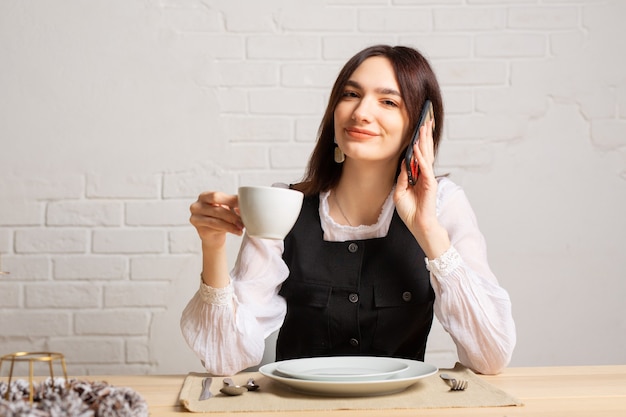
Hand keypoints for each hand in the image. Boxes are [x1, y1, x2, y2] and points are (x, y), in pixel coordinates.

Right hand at [189, 191, 243, 248]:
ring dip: (232, 224)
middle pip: (217, 209)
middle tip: (244, 220)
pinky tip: (237, 232)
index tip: (245, 205)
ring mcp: (195, 218)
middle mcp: (196, 206)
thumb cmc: (221, 217)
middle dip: (232, 215)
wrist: (214, 235)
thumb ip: (232, 202)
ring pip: (217, 220)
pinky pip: (216, 229)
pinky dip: (229, 229)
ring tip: (242, 227)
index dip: (231, 200)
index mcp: (204, 196)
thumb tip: (247, 201)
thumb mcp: (226, 207)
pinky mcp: (199, 229)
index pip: (217, 196)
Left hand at [395, 120, 449, 257]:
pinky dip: (422, 157)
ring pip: (427, 156)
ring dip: (425, 141)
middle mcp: (424, 175)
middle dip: (425, 135)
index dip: (418, 142)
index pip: (419, 155)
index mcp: (418, 176)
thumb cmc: (411, 212)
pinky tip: (419, 147)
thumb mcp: (400, 192)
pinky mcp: (430, 185)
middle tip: (425, 119)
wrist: (419, 226)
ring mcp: (428, 179)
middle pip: (425, 151)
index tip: (417, 128)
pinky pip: (425, 168)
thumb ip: (402, 177)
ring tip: (424, 126)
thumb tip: (403, 163)